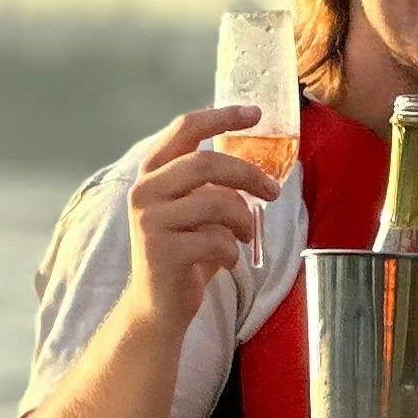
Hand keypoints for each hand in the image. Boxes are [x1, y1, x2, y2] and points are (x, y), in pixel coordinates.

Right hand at [121, 104, 278, 337]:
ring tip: (245, 235)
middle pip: (206, 163)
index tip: (255, 113)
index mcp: (153, 173)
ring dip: (243, 220)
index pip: (185, 129)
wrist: (160, 304)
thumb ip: (212, 184)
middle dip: (249, 175)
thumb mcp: (196, 209)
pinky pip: (217, 241)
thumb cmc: (187, 250)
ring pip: (218, 203)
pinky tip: (226, 260)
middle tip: (273, 193)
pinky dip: (233, 251)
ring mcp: (150, 221)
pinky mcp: (162, 252)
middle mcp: (144, 191)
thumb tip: (258, 160)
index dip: (221, 116)